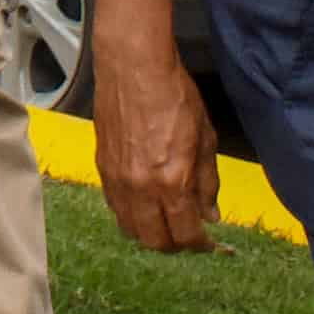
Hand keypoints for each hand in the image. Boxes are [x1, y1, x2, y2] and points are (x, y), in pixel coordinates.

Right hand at [91, 26, 217, 254]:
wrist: (134, 68)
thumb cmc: (173, 95)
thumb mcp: (205, 139)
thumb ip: (207, 181)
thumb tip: (210, 212)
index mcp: (172, 181)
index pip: (185, 233)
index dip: (200, 244)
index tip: (208, 242)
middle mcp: (140, 188)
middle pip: (154, 240)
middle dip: (174, 244)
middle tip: (187, 236)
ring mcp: (117, 180)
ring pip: (130, 228)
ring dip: (149, 233)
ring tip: (165, 223)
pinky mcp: (103, 168)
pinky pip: (115, 206)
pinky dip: (130, 214)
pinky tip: (143, 204)